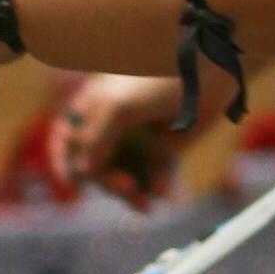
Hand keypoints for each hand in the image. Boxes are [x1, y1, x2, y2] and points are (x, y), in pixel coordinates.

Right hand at [41, 71, 179, 200]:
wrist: (210, 69)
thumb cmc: (159, 77)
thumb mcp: (118, 106)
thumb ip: (94, 140)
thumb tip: (82, 172)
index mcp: (93, 107)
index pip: (66, 139)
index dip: (64, 163)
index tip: (73, 186)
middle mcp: (112, 125)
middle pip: (96, 166)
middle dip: (108, 182)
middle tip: (126, 188)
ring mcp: (138, 139)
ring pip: (123, 177)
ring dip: (131, 194)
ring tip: (145, 204)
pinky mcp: (164, 150)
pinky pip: (151, 177)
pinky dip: (154, 188)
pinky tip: (163, 191)